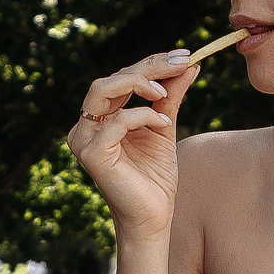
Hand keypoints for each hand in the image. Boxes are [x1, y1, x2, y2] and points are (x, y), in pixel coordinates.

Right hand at [66, 53, 200, 242]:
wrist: (154, 218)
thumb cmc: (155, 178)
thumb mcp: (164, 127)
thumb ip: (171, 96)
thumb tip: (189, 63)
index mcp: (99, 119)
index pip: (120, 79)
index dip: (150, 63)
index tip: (183, 55)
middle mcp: (86, 127)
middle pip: (111, 79)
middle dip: (147, 67)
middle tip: (181, 60)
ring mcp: (84, 140)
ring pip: (104, 90)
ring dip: (140, 83)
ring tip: (167, 91)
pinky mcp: (92, 154)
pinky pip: (117, 121)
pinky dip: (143, 116)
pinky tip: (163, 124)